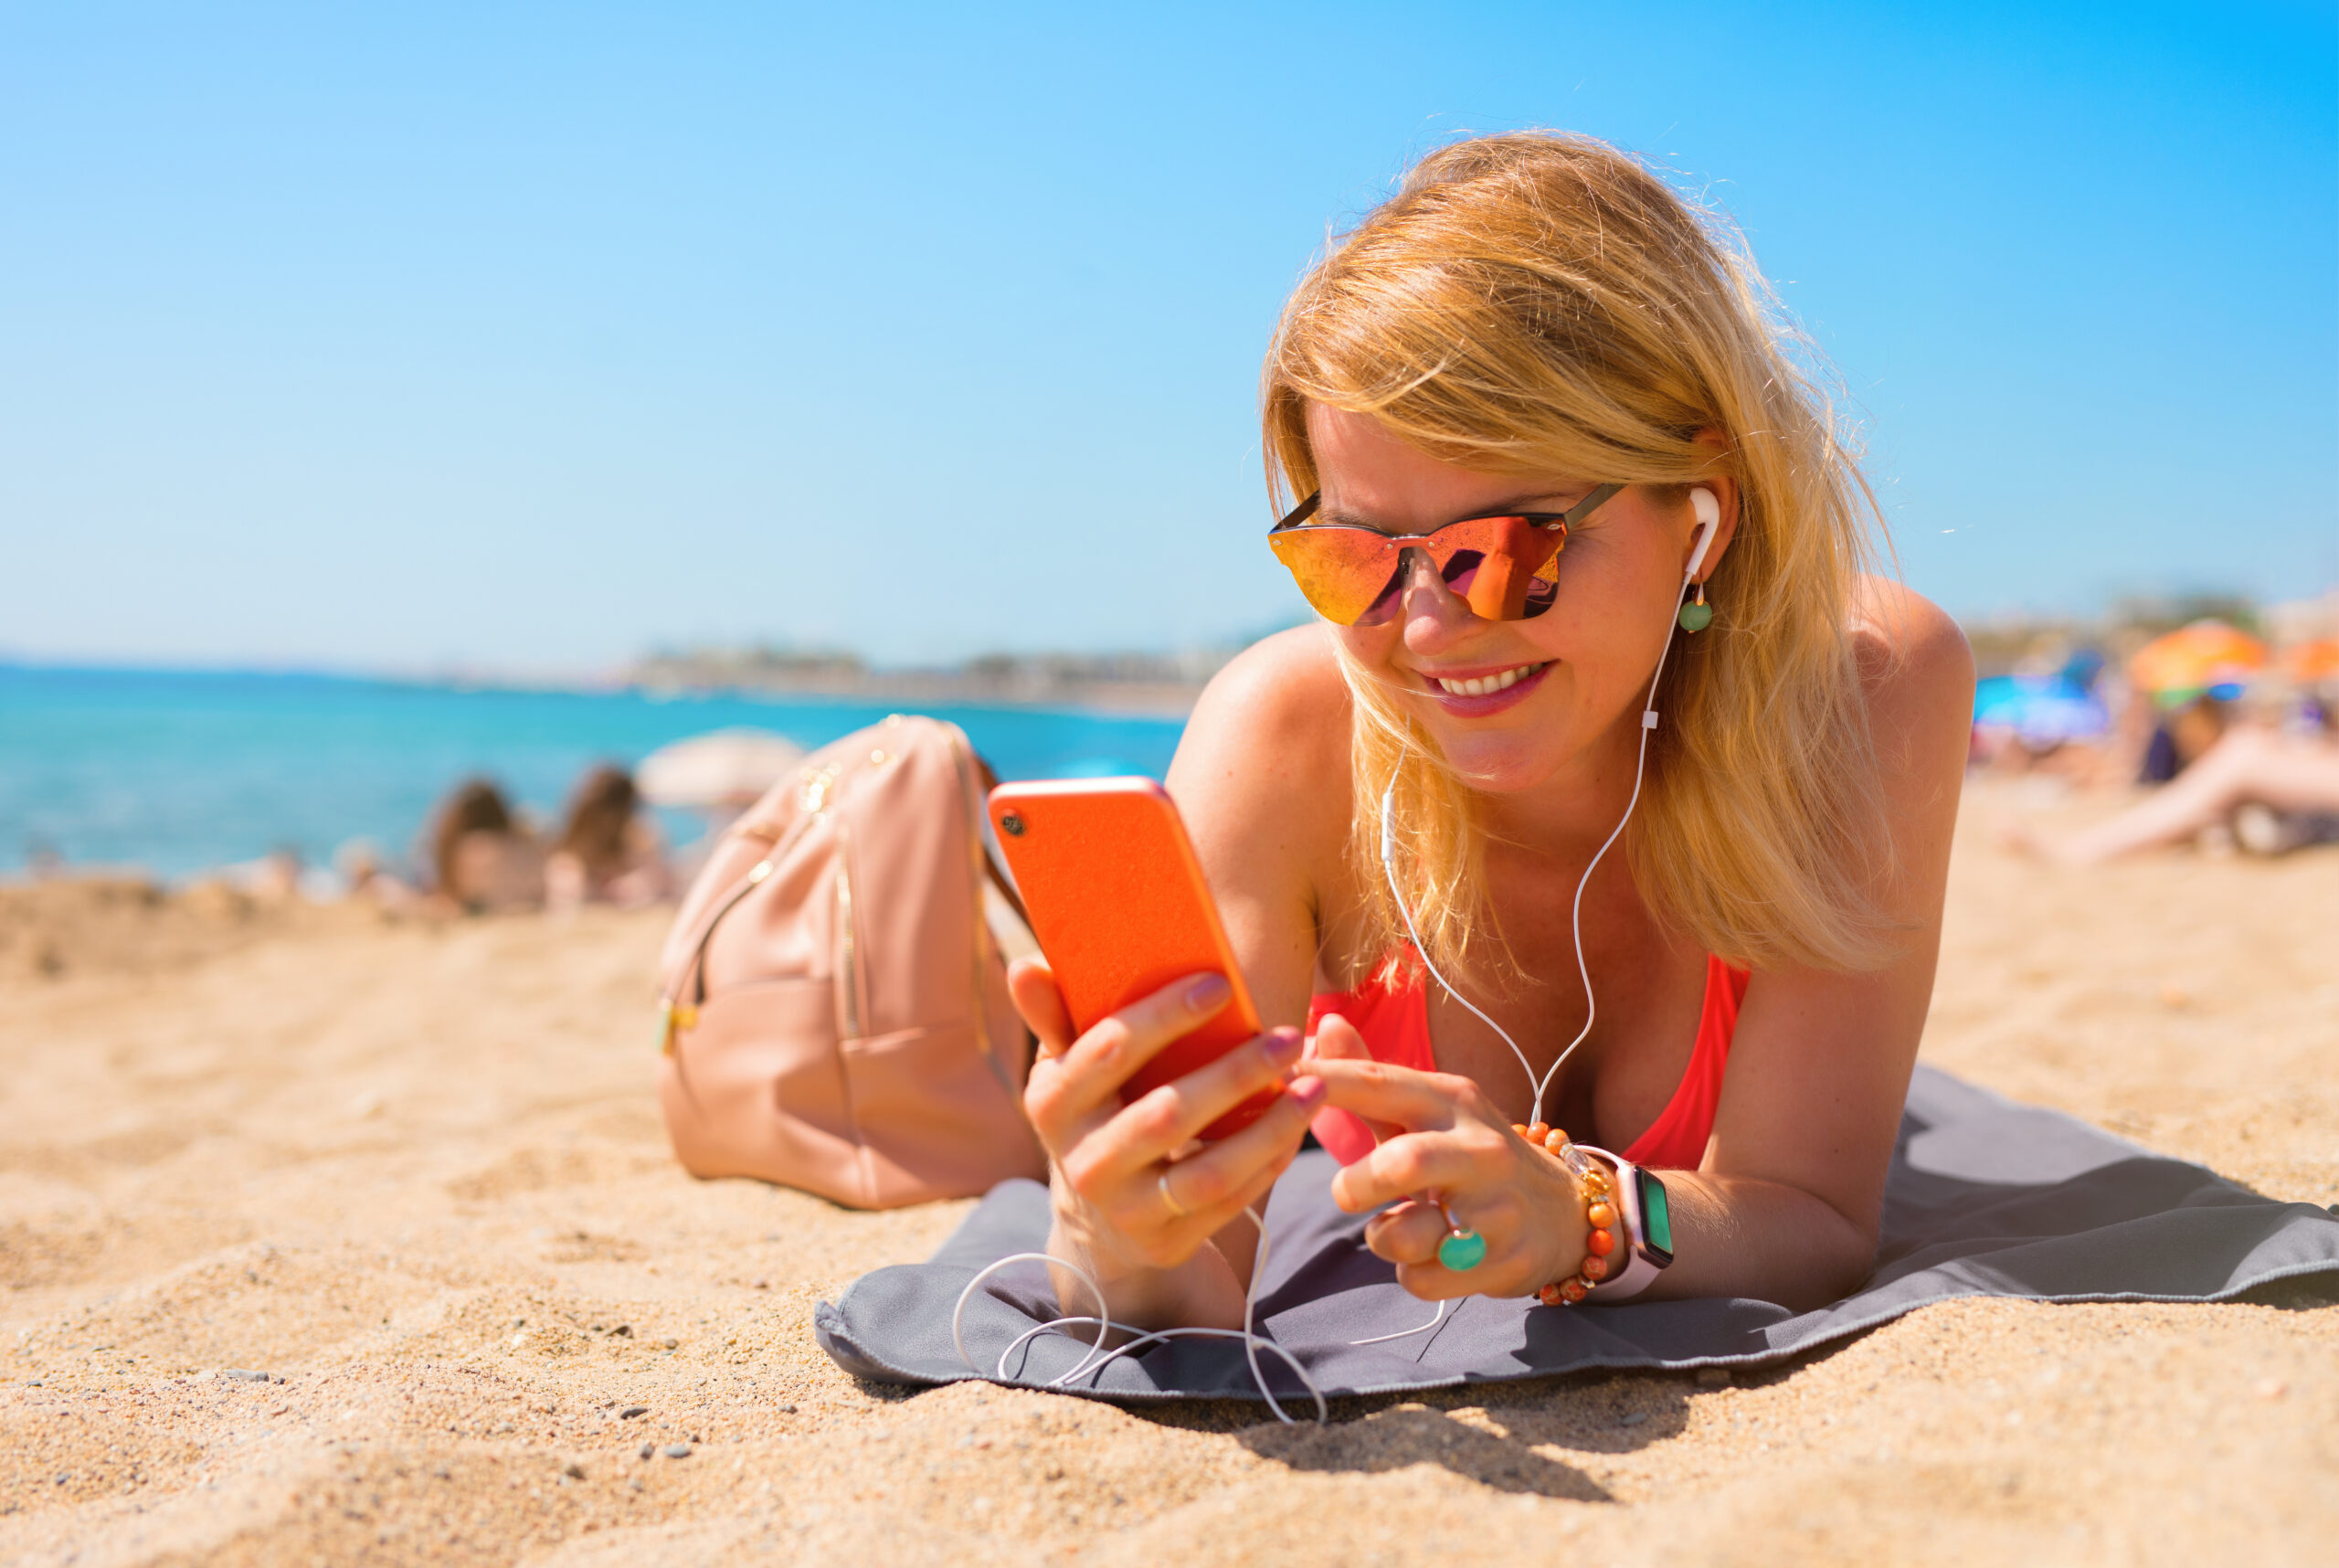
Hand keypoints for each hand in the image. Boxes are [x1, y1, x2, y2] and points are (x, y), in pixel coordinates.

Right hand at [1008, 958, 1325, 1301]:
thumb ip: (1054, 1015)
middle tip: (1284, 1037)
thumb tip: (1023, 965)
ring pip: (1207, 1172)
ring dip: (1268, 1129)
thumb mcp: (1066, 1067)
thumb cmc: (1094, 1110)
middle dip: (1233, 1074)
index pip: (1111, 1050)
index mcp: (1052, 1104)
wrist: (1095, 1217)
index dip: (1166, 1015)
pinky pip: (1228, 1202)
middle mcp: (1084, 1161)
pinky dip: (1268, 1164)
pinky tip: (1296, 1129)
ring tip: (1312, 1088)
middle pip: (1167, 1114)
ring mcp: (1125, 1208)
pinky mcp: (1165, 1240)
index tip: (1221, 983)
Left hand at [1308, 1053, 1590, 1300]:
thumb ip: (1369, 1076)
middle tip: (1345, 1192)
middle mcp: (1479, 1148)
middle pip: (1404, 1163)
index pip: (1379, 1081)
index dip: (1323, 1080)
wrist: (1561, 1212)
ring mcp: (1497, 1208)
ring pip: (1407, 1234)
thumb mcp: (1428, 1109)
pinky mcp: (1504, 1260)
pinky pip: (1424, 1279)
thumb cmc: (1469, 1155)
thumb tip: (1320, 1026)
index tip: (1275, 1079)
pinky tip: (1432, 1256)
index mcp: (1452, 1099)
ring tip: (1400, 1226)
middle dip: (1358, 1183)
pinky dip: (1411, 1273)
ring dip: (1383, 1237)